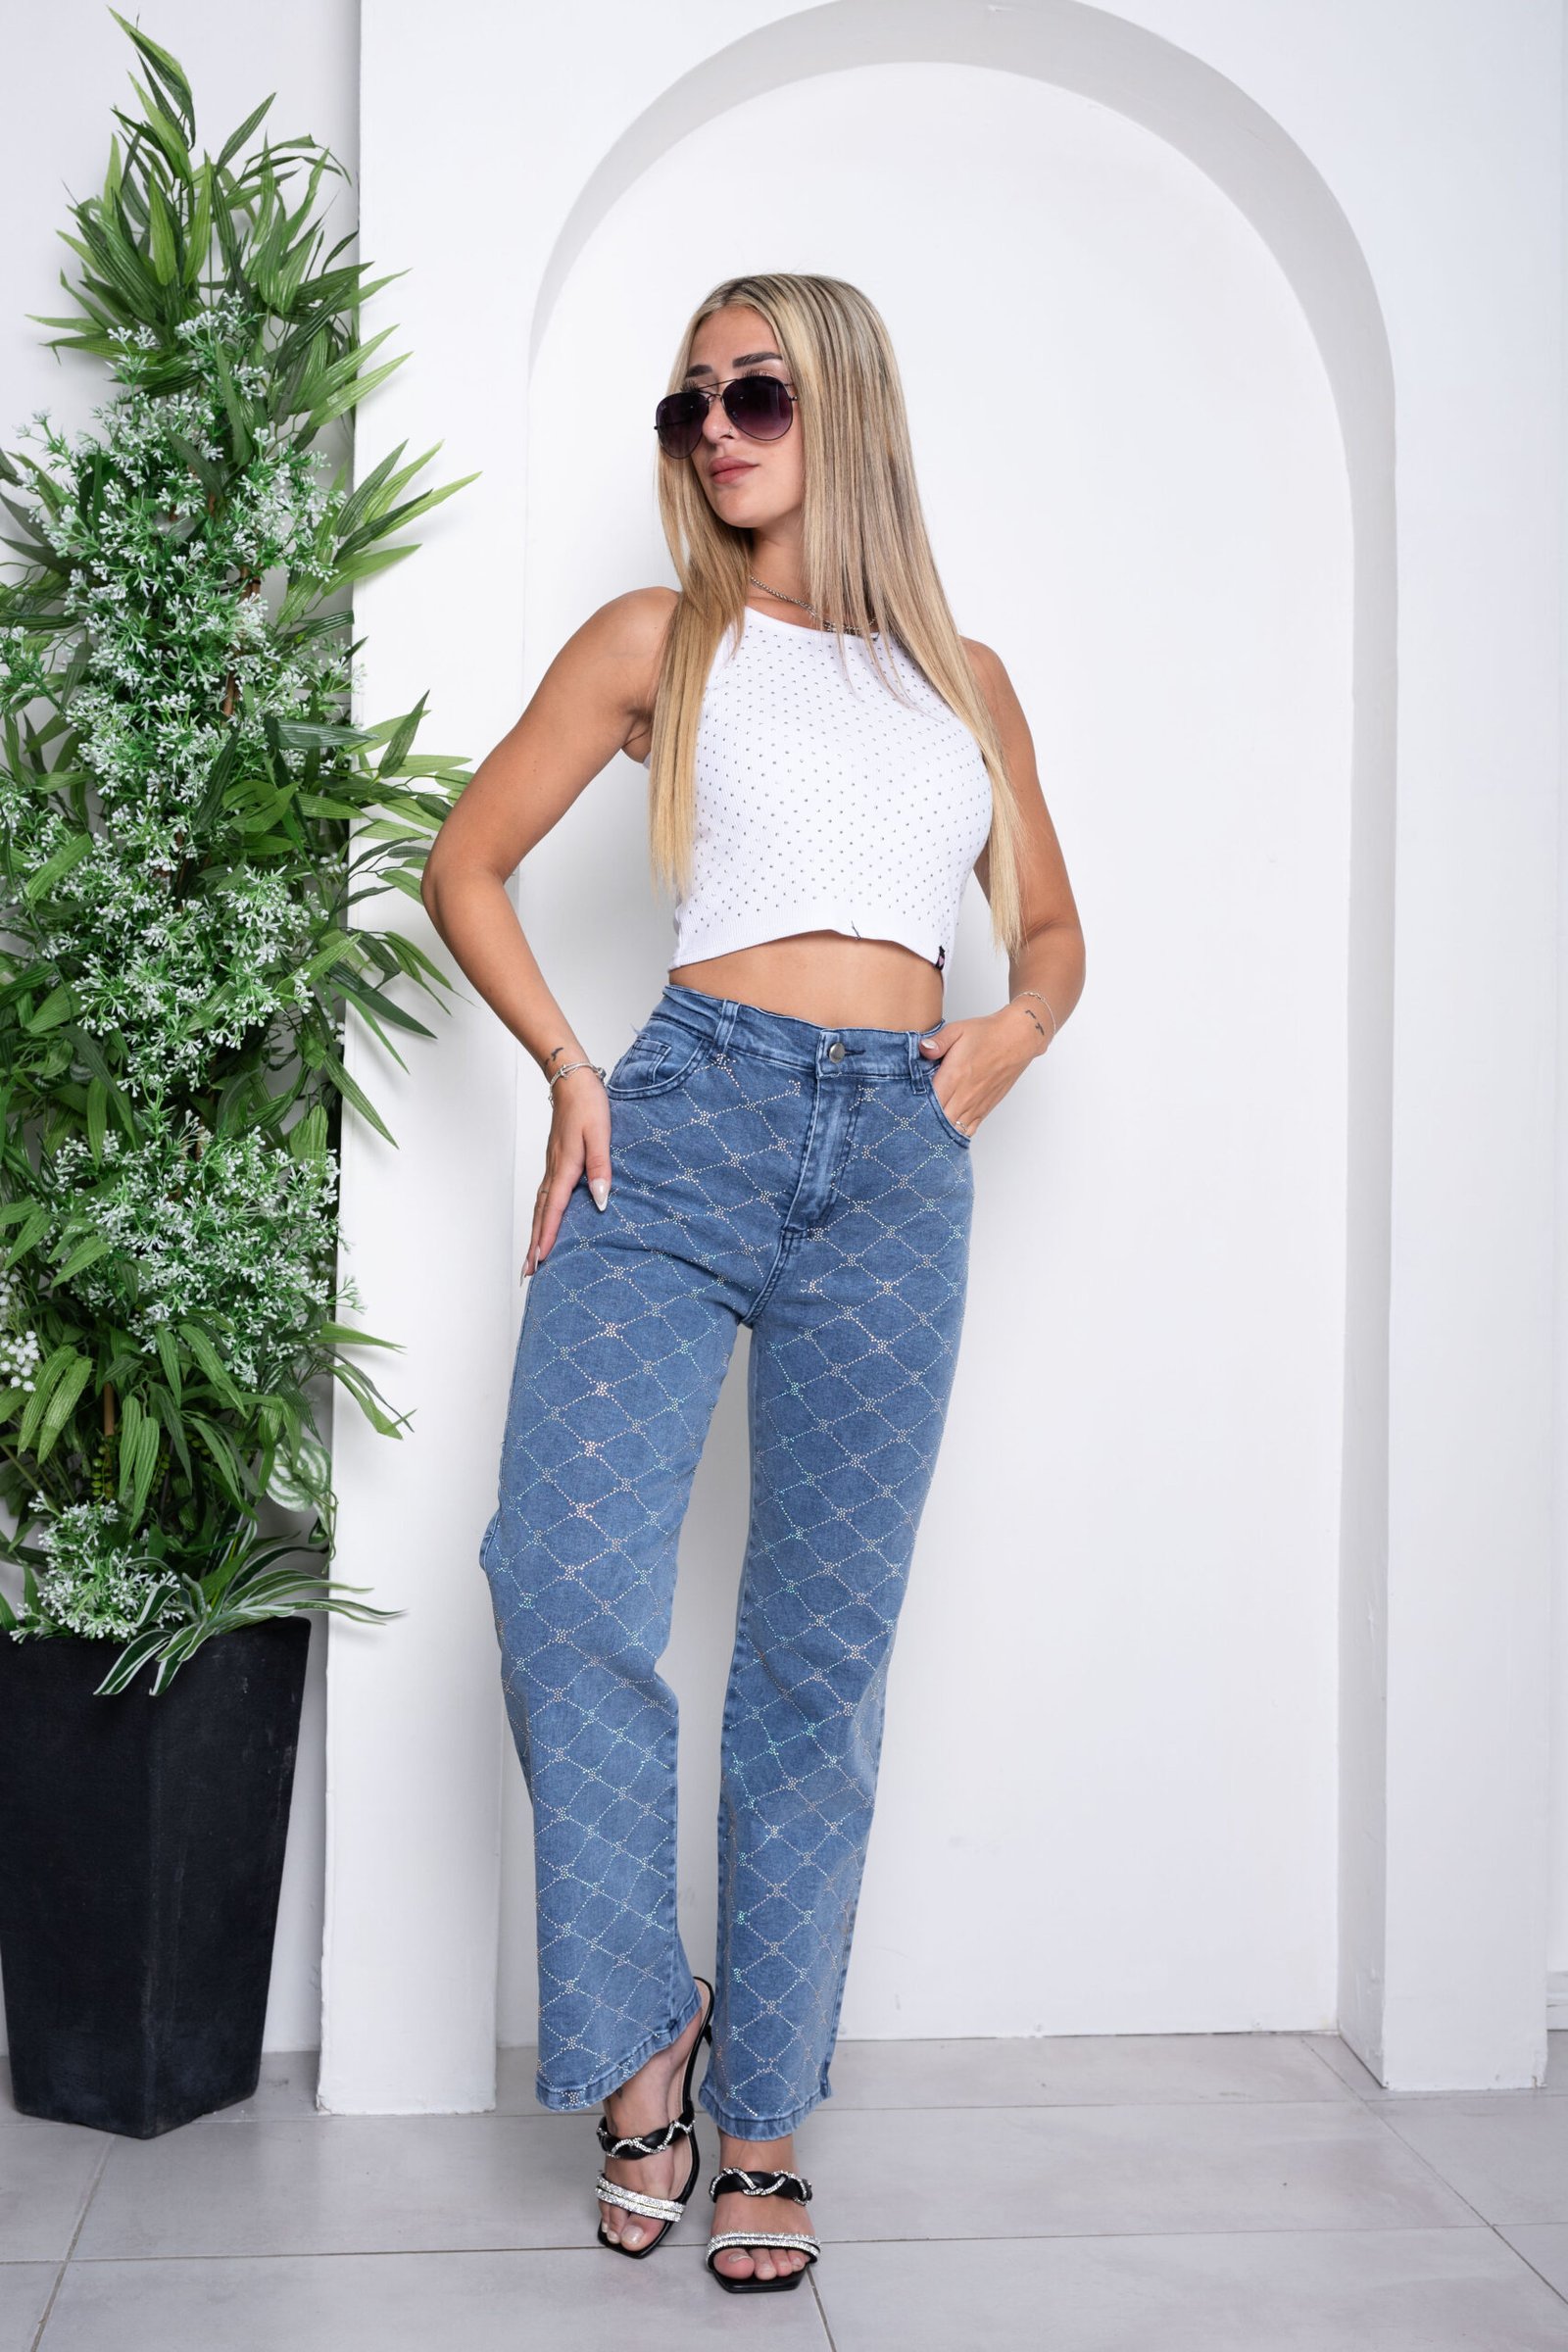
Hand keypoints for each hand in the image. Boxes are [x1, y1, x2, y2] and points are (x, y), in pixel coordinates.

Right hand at [522, 1067, 611, 1274]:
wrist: (572, 1079)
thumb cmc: (589, 1104)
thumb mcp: (601, 1134)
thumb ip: (600, 1167)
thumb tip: (601, 1200)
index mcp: (566, 1167)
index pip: (555, 1210)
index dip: (548, 1237)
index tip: (542, 1261)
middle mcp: (555, 1170)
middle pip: (541, 1214)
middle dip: (535, 1244)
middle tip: (528, 1273)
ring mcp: (552, 1165)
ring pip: (540, 1205)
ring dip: (536, 1232)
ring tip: (533, 1256)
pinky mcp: (556, 1160)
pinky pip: (544, 1194)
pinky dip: (541, 1214)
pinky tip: (544, 1221)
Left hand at [917, 1007, 1040, 1135]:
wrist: (1018, 1038)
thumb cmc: (987, 1033)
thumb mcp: (958, 1029)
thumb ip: (938, 1041)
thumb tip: (922, 1048)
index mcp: (955, 1075)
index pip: (928, 1102)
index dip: (913, 1108)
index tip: (903, 1109)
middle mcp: (965, 1094)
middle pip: (938, 1120)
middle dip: (923, 1122)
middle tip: (909, 1122)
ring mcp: (977, 1103)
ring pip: (953, 1128)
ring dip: (939, 1130)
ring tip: (924, 1131)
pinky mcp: (986, 1107)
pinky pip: (970, 1128)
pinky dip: (957, 1132)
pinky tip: (946, 1132)